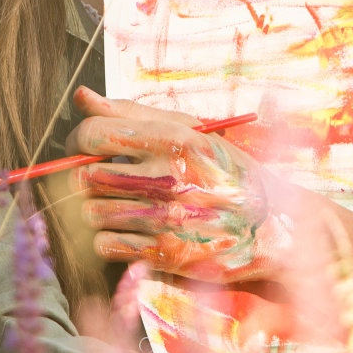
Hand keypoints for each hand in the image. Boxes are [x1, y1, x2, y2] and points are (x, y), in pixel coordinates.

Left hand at [67, 86, 298, 282]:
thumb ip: (133, 113)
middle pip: (85, 177)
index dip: (80, 140)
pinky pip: (105, 245)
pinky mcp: (165, 255)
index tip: (88, 147)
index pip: (95, 135)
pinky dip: (110, 239)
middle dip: (89, 177)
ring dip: (101, 209)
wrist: (272, 223)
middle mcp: (169, 178)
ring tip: (126, 204)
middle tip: (107, 177)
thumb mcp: (191, 131)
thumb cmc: (224, 170)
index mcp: (174, 140)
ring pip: (92, 213)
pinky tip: (133, 229)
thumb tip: (81, 97)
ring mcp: (166, 220)